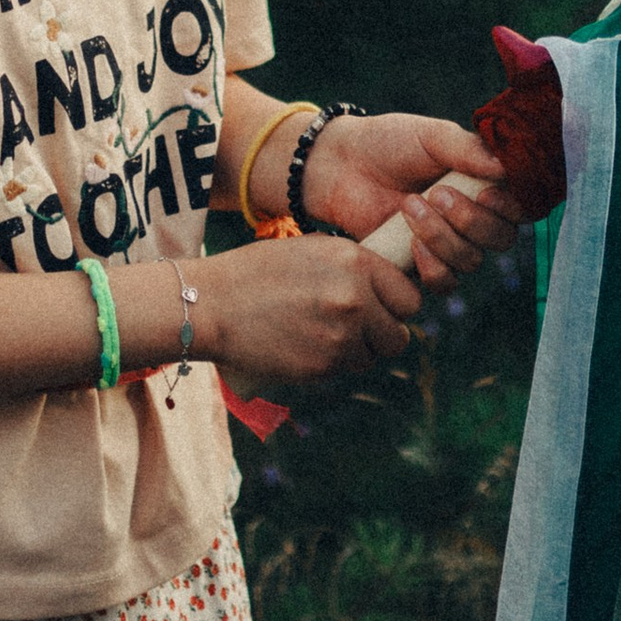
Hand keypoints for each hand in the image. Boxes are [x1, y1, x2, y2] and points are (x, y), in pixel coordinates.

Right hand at [198, 230, 427, 388]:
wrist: (211, 304)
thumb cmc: (258, 272)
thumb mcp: (312, 250)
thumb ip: (354, 268)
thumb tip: (388, 288)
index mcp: (355, 261)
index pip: (409, 296)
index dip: (396, 304)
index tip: (382, 307)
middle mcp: (355, 298)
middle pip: (399, 334)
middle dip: (382, 333)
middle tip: (357, 328)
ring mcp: (340, 336)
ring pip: (373, 356)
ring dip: (357, 351)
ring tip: (323, 334)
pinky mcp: (323, 366)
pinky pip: (344, 370)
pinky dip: (332, 363)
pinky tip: (304, 345)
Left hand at [300, 112, 516, 288]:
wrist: (341, 165)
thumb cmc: (389, 143)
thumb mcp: (430, 136)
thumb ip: (468, 149)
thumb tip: (506, 169)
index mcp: (483, 184)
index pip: (520, 209)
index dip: (511, 209)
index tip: (485, 194)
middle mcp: (472, 218)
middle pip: (501, 239)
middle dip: (471, 221)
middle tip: (436, 193)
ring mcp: (448, 244)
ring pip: (471, 261)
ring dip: (443, 236)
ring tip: (409, 205)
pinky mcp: (420, 266)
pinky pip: (444, 282)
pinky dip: (432, 266)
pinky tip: (410, 243)